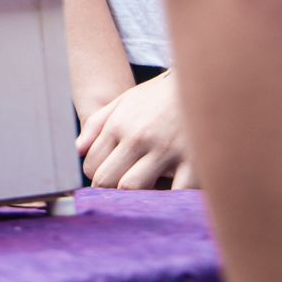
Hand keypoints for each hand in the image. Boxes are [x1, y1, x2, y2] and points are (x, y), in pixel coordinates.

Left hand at [78, 70, 197, 189]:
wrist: (203, 79)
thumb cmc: (160, 96)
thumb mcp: (124, 100)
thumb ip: (97, 123)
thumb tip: (78, 150)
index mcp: (119, 124)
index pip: (93, 164)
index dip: (96, 178)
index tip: (107, 183)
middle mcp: (138, 137)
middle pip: (109, 180)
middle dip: (110, 193)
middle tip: (121, 198)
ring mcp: (166, 150)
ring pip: (135, 189)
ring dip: (135, 199)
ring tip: (142, 199)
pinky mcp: (194, 161)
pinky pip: (175, 194)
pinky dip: (170, 201)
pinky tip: (170, 200)